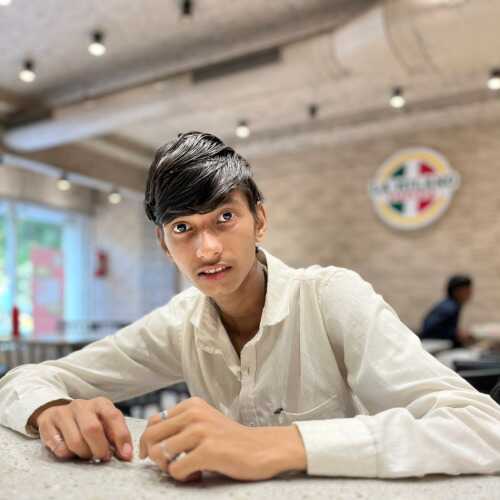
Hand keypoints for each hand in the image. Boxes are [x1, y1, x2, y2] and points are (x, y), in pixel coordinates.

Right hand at [34, 397, 132, 461]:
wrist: (57, 412)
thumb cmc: (88, 421)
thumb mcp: (105, 422)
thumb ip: (116, 435)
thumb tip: (126, 454)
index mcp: (100, 403)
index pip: (114, 417)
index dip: (121, 437)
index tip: (125, 455)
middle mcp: (82, 405)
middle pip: (92, 429)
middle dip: (100, 448)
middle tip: (103, 457)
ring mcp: (63, 413)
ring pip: (75, 441)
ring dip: (84, 454)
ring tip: (87, 454)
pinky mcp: (47, 423)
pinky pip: (58, 447)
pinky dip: (67, 454)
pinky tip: (70, 451)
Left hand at [139, 397, 306, 481]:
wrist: (262, 448)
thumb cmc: (230, 440)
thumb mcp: (204, 423)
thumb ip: (180, 426)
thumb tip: (150, 444)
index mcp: (192, 404)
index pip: (153, 422)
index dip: (149, 442)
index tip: (156, 455)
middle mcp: (194, 414)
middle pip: (152, 436)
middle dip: (155, 456)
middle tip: (171, 465)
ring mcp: (201, 431)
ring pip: (161, 454)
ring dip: (169, 468)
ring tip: (188, 470)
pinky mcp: (208, 451)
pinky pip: (176, 470)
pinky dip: (183, 478)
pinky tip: (198, 475)